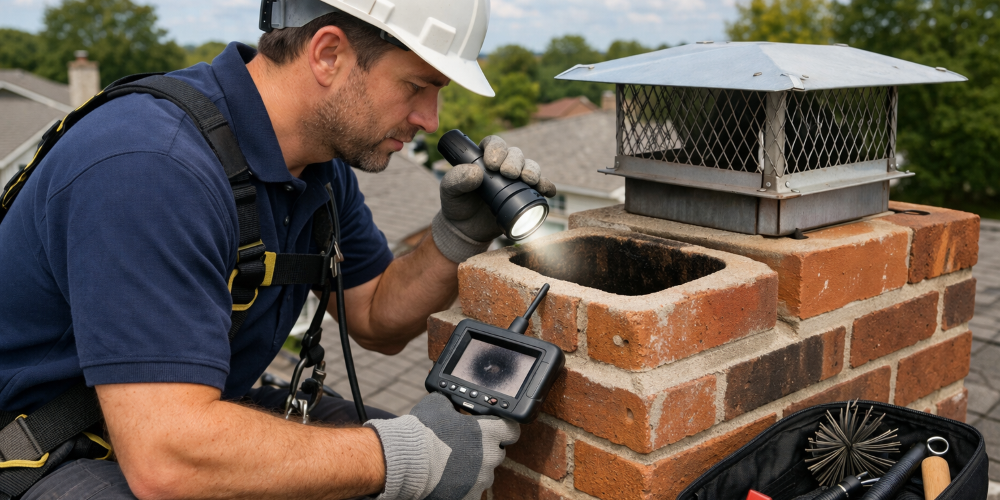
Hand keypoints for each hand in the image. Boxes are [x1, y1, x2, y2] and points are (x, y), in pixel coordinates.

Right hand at [364, 392, 519, 499]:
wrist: (407, 463)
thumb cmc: (423, 432)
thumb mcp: (437, 404)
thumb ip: (450, 402)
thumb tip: (449, 402)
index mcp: (488, 433)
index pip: (511, 430)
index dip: (503, 428)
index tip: (495, 429)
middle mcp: (490, 457)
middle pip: (497, 452)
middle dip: (485, 449)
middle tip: (465, 446)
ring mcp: (481, 480)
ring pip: (485, 474)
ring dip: (474, 469)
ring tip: (452, 465)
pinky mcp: (470, 497)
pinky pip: (472, 491)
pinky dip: (463, 487)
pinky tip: (448, 480)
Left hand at [432, 136, 556, 262]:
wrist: (466, 229)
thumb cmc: (456, 205)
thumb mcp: (449, 191)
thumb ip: (457, 179)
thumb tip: (476, 172)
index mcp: (483, 157)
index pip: (494, 143)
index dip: (496, 149)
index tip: (492, 164)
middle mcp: (503, 164)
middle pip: (515, 154)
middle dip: (515, 162)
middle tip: (509, 173)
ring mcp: (516, 179)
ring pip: (530, 167)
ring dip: (532, 171)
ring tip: (529, 180)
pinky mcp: (526, 194)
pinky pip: (541, 186)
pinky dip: (547, 186)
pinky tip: (548, 191)